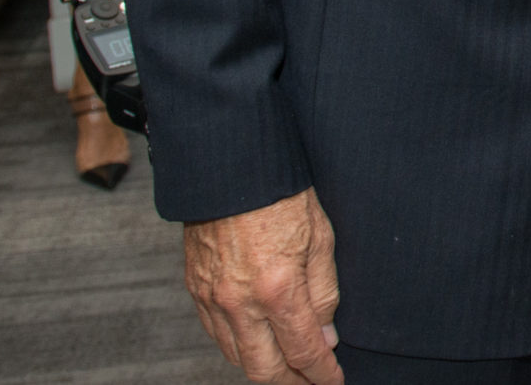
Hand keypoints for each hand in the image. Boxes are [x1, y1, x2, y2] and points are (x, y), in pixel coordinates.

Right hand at [184, 188, 343, 384]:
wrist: (232, 167)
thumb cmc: (281, 194)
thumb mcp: (321, 238)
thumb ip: (323, 294)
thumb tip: (325, 337)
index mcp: (277, 288)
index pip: (303, 351)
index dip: (321, 374)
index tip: (333, 381)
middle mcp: (240, 302)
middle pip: (263, 370)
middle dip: (291, 384)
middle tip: (311, 383)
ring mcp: (212, 298)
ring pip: (236, 357)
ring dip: (263, 369)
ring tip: (288, 368)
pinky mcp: (196, 289)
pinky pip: (216, 334)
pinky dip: (238, 347)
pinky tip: (256, 343)